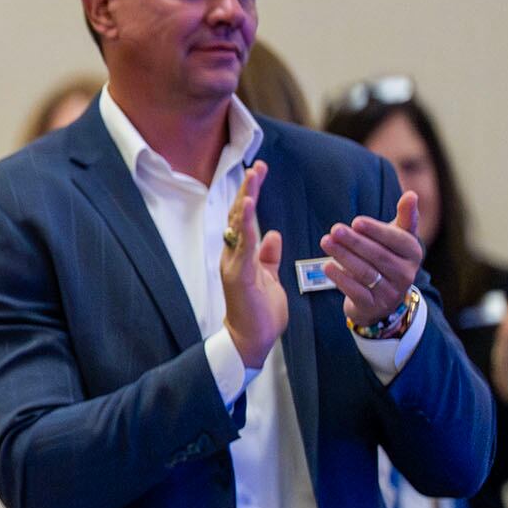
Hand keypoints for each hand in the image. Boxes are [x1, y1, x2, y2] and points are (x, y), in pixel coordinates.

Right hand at [219, 160, 288, 369]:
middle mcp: (233, 256)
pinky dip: (245, 224)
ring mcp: (234, 264)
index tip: (260, 172)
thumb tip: (273, 234)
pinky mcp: (239, 275)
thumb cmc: (260, 312)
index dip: (251, 195)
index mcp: (242, 256)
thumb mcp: (270, 278)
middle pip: (238, 216)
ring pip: (238, 225)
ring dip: (246, 199)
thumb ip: (269, 256)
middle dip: (249, 190)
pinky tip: (247, 206)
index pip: (245, 219)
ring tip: (253, 176)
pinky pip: (243, 245)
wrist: (251, 341)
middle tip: (258, 166)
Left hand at [321, 188, 424, 332]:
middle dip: (355, 242)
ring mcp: (391, 292)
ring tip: (325, 242)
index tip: (355, 222)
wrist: (382, 300)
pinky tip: (327, 266)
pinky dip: (340, 278)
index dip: (376, 231)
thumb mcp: (398, 239)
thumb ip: (405, 217)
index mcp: (413, 253)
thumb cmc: (388, 259)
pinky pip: (356, 291)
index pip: (396, 240)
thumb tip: (411, 193)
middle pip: (378, 255)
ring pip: (365, 272)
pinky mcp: (373, 306)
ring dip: (343, 256)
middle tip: (334, 229)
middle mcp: (406, 274)